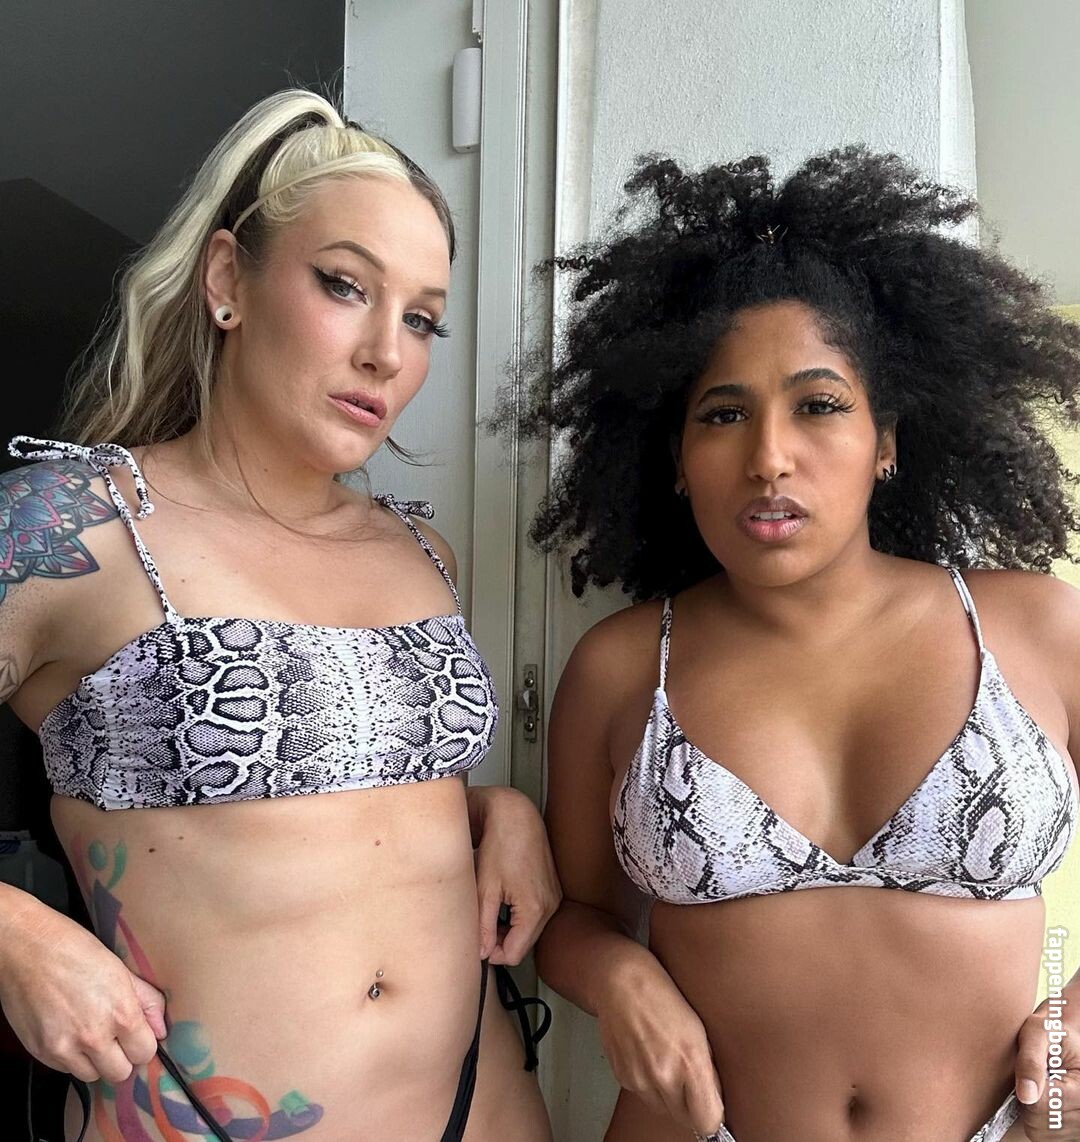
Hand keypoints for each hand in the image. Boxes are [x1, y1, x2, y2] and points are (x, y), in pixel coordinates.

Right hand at [0, 894, 166, 1083]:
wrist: (27, 949)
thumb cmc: (76, 951)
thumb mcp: (121, 969)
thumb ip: (147, 1001)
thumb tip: (161, 1030)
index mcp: (120, 1013)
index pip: (145, 1053)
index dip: (143, 1044)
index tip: (138, 1036)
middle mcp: (93, 1037)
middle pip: (120, 1074)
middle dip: (122, 1058)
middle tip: (116, 1038)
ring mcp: (64, 1049)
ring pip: (92, 1075)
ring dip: (96, 1061)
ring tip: (91, 1033)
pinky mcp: (40, 1053)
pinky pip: (65, 1069)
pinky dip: (71, 1057)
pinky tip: (69, 1031)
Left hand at [468, 785, 561, 964]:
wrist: (516, 815)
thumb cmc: (501, 844)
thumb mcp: (485, 888)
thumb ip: (484, 925)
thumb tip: (482, 951)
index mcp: (535, 909)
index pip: (514, 954)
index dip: (492, 954)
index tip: (477, 943)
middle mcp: (550, 906)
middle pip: (524, 944)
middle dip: (501, 941)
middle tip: (480, 926)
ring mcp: (554, 898)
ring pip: (530, 931)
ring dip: (510, 929)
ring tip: (491, 910)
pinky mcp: (552, 889)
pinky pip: (536, 915)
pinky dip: (520, 915)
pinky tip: (505, 900)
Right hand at [596, 953, 725, 1137]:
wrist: (620, 982)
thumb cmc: (663, 995)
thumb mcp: (699, 1029)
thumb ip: (708, 1069)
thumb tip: (715, 1098)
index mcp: (690, 1062)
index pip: (708, 1121)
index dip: (712, 1115)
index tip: (712, 1105)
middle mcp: (664, 1076)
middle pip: (684, 1119)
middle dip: (690, 1104)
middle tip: (687, 1075)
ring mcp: (640, 1079)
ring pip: (662, 1108)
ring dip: (668, 1095)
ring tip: (665, 1059)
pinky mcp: (622, 1077)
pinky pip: (643, 1093)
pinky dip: (648, 1082)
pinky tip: (648, 1054)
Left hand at [1014, 999, 1079, 1139]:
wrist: (1062, 1040)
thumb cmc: (1049, 1032)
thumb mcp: (1037, 1033)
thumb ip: (1030, 1061)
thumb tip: (1026, 1095)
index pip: (1040, 1106)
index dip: (1027, 1088)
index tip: (1036, 1071)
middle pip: (1040, 1124)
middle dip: (1029, 1101)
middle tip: (1038, 1079)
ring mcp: (1078, 1125)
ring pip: (1040, 1133)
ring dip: (1033, 1112)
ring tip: (1042, 1088)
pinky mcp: (1072, 1130)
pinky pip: (1045, 1136)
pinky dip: (1039, 1122)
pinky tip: (1046, 1100)